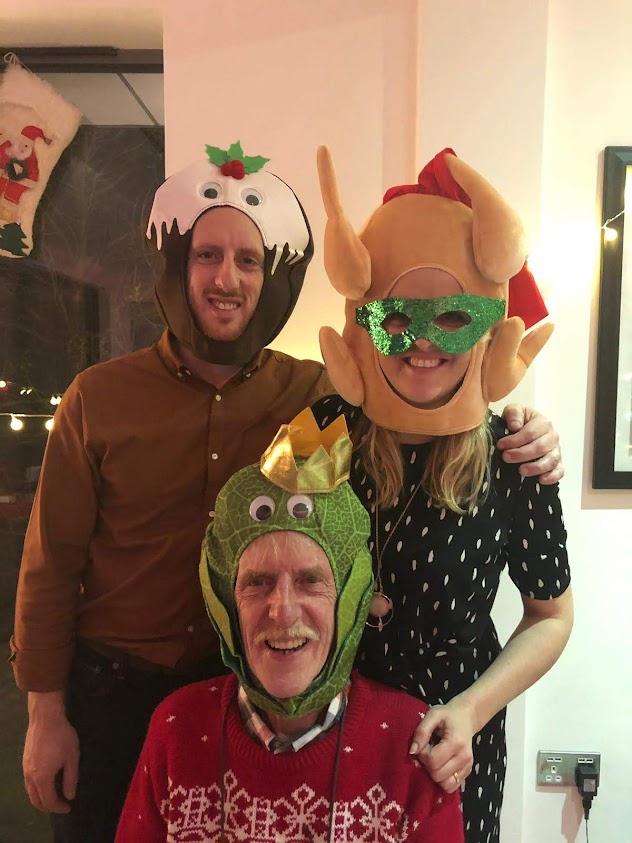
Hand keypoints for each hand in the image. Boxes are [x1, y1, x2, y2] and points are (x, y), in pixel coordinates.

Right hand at [23, 694, 78, 812]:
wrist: (45, 718)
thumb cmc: (62, 736)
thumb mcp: (72, 757)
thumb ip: (70, 779)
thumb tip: (69, 796)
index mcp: (42, 778)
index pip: (49, 801)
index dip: (59, 807)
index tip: (69, 807)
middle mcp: (30, 777)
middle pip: (36, 800)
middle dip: (48, 807)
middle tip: (61, 805)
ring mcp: (25, 769)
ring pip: (30, 792)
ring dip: (42, 798)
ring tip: (55, 795)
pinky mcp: (24, 762)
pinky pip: (28, 783)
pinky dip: (37, 789)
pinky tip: (47, 782)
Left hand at [409, 700, 475, 792]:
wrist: (466, 718)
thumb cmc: (447, 715)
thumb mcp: (433, 715)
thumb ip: (422, 731)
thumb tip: (412, 751)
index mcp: (456, 743)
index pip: (433, 761)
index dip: (423, 754)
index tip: (424, 744)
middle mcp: (464, 758)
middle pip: (437, 775)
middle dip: (428, 765)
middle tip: (430, 750)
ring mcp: (468, 767)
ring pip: (444, 785)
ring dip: (435, 774)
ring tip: (436, 758)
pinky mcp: (467, 773)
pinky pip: (451, 787)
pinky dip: (443, 779)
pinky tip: (442, 765)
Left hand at [497, 404, 563, 483]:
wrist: (526, 428)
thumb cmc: (519, 420)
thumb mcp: (514, 410)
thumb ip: (513, 413)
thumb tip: (515, 426)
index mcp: (543, 422)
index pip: (530, 433)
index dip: (514, 441)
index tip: (500, 445)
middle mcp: (553, 436)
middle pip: (539, 448)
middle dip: (521, 454)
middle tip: (506, 457)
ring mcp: (556, 450)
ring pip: (551, 460)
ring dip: (536, 467)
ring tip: (521, 471)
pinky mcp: (558, 463)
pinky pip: (559, 471)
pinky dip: (552, 476)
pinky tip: (541, 480)